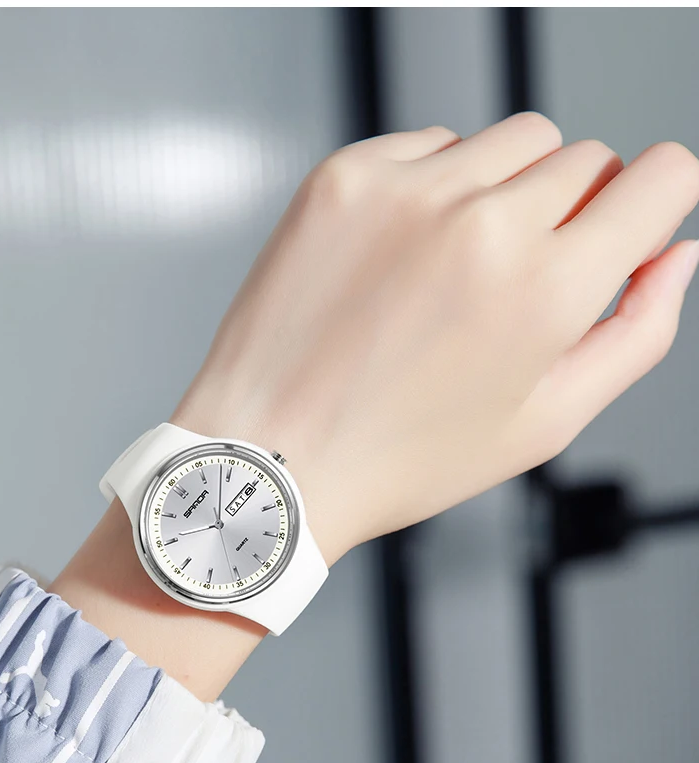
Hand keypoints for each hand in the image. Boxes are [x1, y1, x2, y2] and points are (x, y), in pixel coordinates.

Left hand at [53, 114, 698, 698]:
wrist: (269, 456)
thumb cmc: (397, 458)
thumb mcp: (542, 424)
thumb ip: (634, 334)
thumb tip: (676, 255)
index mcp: (547, 290)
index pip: (661, 178)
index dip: (654, 205)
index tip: (626, 227)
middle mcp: (481, 223)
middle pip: (584, 157)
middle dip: (571, 211)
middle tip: (513, 285)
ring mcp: (406, 191)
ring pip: (512, 139)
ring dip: (505, 190)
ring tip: (453, 272)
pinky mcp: (344, 178)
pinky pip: (429, 145)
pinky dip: (431, 187)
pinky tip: (399, 258)